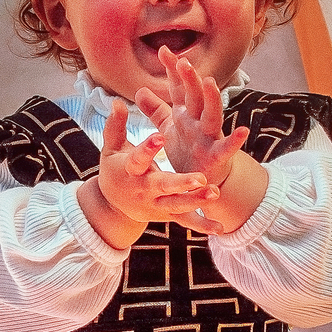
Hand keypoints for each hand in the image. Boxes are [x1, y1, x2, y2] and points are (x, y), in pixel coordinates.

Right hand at [77, 98, 221, 248]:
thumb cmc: (116, 168)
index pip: (138, 159)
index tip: (160, 136)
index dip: (147, 148)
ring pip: (177, 204)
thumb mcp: (112, 148)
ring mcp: (156, 204)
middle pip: (163, 186)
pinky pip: (185, 221)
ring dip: (196, 201)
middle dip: (180, 183)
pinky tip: (219, 229)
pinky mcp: (166, 215)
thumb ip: (116, 126)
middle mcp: (144, 189)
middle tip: (199, 178)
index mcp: (130, 170)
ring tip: (214, 193)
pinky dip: (201, 225)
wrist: (112, 205)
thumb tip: (117, 102)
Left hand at [134, 48, 248, 185]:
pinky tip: (243, 131)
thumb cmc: (188, 152)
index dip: (173, 71)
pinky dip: (235, 140)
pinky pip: (227, 148)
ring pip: (211, 115)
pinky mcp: (217, 156)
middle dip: (190, 79)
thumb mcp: (168, 129)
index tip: (164, 50)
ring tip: (210, 82)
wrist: (203, 181)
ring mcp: (209, 137)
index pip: (179, 88)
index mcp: (186, 114)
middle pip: (195, 96)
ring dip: (211, 99)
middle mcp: (198, 121)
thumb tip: (139, 90)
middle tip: (183, 61)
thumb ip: (156, 110)